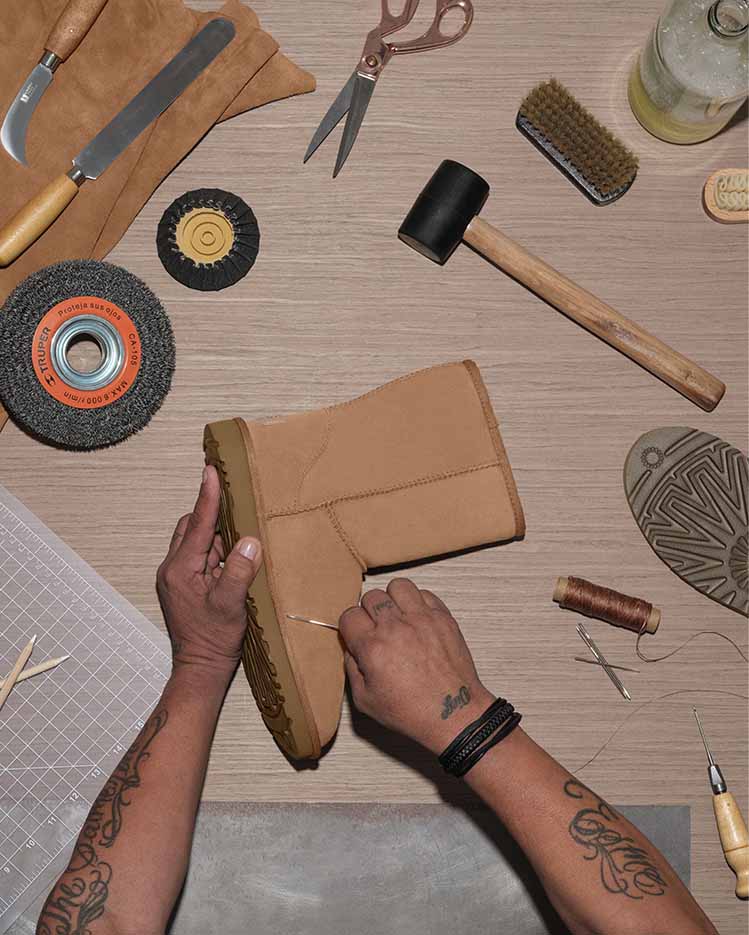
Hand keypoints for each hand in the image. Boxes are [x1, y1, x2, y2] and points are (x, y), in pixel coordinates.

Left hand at [157, 466, 261, 684]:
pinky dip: (216, 550)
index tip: (211, 470)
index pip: (197, 524)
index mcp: (179, 569)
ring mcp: (177, 577)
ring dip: (218, 536)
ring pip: (197, 541)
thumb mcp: (231, 606)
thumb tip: (249, 541)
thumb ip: (238, 571)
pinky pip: (200, 556)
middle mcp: (173, 569)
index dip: (208, 496)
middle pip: (193, 527)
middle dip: (214, 515)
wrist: (200, 669)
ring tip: (242, 534)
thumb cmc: (214, 640)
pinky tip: (235, 555)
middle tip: (238, 502)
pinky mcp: (184, 585)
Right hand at [339, 579, 494, 754]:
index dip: (351, 626)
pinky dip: (418, 603)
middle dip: (370, 612)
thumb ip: (351, 669)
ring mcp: (422, 619)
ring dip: (394, 600)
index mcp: (373, 648)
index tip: (357, 635)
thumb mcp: (366, 701)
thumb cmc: (413, 712)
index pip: (349, 615)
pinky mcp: (443, 618)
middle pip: (371, 597)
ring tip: (398, 617)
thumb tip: (352, 647)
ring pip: (398, 587)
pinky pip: (424, 594)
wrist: (454, 714)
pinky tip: (417, 621)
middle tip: (378, 629)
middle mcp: (396, 628)